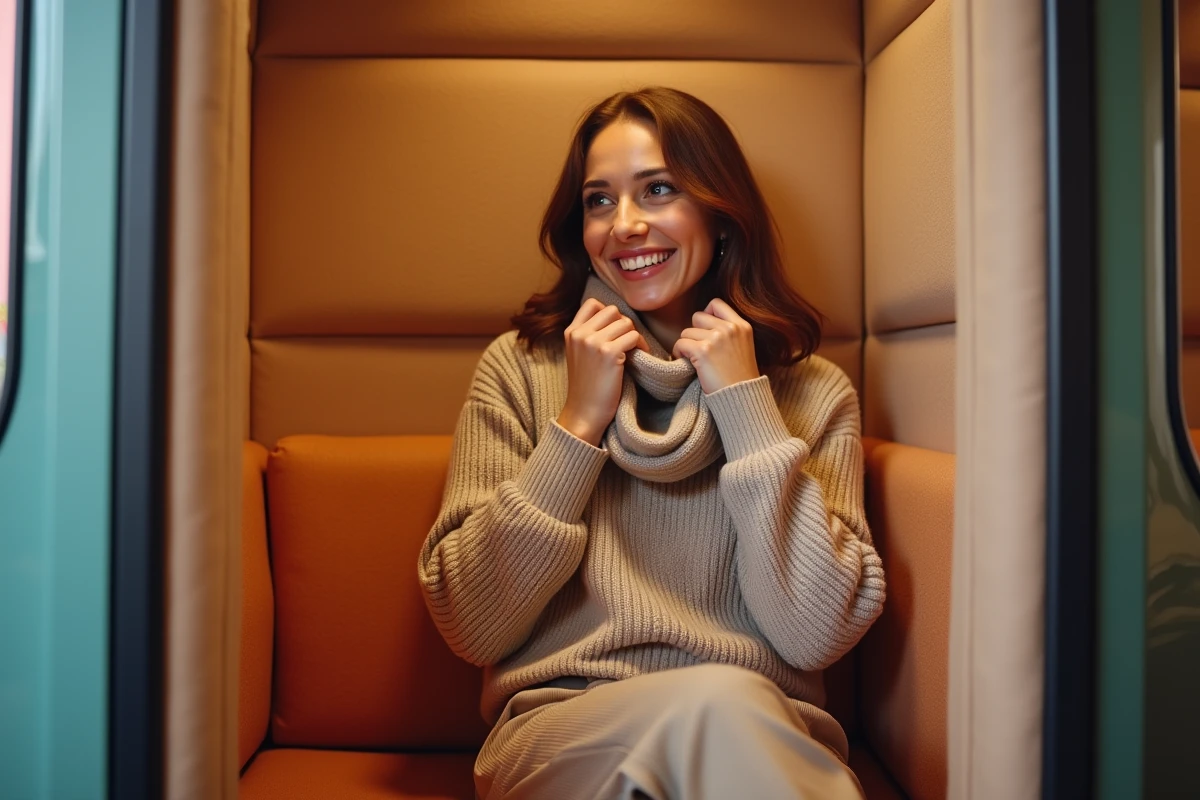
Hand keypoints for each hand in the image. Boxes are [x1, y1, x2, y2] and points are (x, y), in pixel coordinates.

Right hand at [557, 299, 649, 445]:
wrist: (584, 413)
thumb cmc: (586, 387)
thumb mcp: (578, 355)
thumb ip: (588, 336)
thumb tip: (616, 319)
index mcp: (570, 332)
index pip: (592, 304)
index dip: (608, 313)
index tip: (615, 329)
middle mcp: (580, 334)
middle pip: (612, 310)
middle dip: (624, 324)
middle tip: (627, 341)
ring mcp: (593, 342)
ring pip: (625, 323)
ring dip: (634, 336)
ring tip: (634, 350)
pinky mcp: (609, 353)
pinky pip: (634, 337)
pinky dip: (641, 345)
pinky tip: (639, 357)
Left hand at [672, 298, 758, 393]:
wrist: (741, 398)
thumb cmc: (740, 377)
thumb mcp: (743, 346)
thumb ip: (729, 332)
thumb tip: (703, 323)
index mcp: (742, 325)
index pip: (716, 304)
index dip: (706, 315)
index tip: (705, 331)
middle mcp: (730, 329)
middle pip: (697, 317)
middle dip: (695, 333)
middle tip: (699, 349)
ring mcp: (716, 339)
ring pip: (686, 332)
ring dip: (686, 346)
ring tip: (695, 360)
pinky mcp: (703, 351)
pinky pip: (680, 343)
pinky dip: (678, 353)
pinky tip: (687, 363)